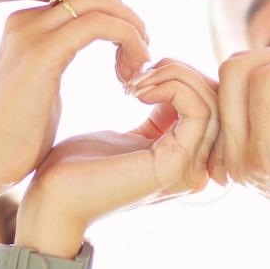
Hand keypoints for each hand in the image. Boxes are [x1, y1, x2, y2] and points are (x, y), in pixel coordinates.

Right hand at [0, 0, 151, 199]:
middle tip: (142, 58)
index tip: (131, 55)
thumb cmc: (17, 136)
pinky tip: (129, 77)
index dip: (118, 19)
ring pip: (102, 3)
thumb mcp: (43, 83)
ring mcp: (32, 32)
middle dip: (130, 20)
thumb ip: (60, 56)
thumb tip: (86, 45)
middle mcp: (26, 19)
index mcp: (26, 23)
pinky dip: (127, 42)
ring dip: (133, 31)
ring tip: (139, 70)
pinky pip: (100, 26)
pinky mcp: (43, 52)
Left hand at [20, 61, 220, 246]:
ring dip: (175, 76)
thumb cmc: (79, 166)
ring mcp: (189, 170)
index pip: (212, 104)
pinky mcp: (176, 166)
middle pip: (218, 100)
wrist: (51, 197)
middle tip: (139, 72)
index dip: (185, 76)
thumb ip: (161, 116)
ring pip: (212, 102)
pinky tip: (136, 92)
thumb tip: (178, 81)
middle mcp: (196, 168)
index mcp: (187, 160)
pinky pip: (199, 111)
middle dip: (181, 71)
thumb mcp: (131, 134)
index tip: (141, 73)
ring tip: (136, 81)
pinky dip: (173, 87)